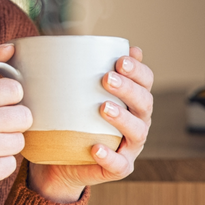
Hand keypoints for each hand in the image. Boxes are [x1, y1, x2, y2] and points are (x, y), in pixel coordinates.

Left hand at [27, 47, 154, 202]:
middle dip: (128, 89)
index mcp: (131, 100)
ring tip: (103, 108)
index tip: (120, 60)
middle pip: (144, 103)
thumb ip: (79, 69)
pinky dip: (110, 156)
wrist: (59, 160)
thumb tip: (69, 36)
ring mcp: (129, 147)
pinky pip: (119, 165)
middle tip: (107, 78)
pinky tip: (96, 148)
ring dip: (122, 119)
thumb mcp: (74, 92)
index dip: (138, 70)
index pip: (145, 81)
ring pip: (137, 132)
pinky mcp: (118, 168)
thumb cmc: (71, 119)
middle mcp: (137, 122)